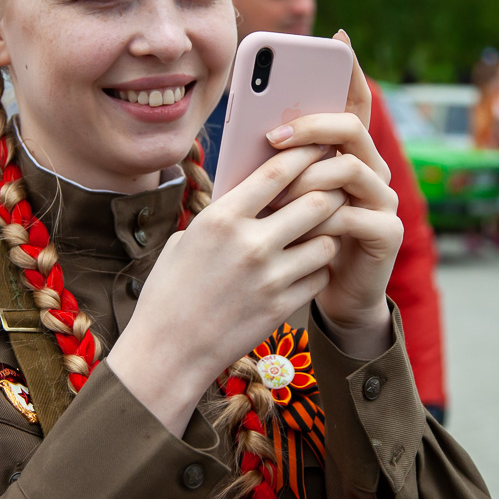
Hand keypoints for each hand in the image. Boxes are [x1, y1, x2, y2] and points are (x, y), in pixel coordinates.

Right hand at [108, 142, 344, 433]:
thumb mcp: (187, 239)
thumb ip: (224, 214)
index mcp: (221, 218)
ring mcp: (270, 277)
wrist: (167, 352)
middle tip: (332, 188)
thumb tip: (254, 191)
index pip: (278, 172)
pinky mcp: (282, 307)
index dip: (304, 154)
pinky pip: (319, 276)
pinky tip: (307, 266)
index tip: (317, 146)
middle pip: (315, 201)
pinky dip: (318, 268)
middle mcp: (250, 243)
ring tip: (319, 230)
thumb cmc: (169, 291)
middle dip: (328, 191)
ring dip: (327, 232)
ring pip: (326, 240)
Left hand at [262, 30, 401, 356]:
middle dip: (309, 125)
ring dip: (305, 178)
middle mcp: (373, 169)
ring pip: (348, 168)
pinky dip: (317, 219)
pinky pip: (349, 215)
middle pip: (350, 126)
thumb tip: (249, 127)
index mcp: (350, 152)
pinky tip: (295, 229)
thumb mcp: (279, 193)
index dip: (349, 67)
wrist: (320, 294)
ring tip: (276, 195)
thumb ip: (276, 162)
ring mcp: (383, 200)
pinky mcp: (386, 233)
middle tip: (271, 135)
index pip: (354, 99)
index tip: (337, 36)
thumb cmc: (291, 236)